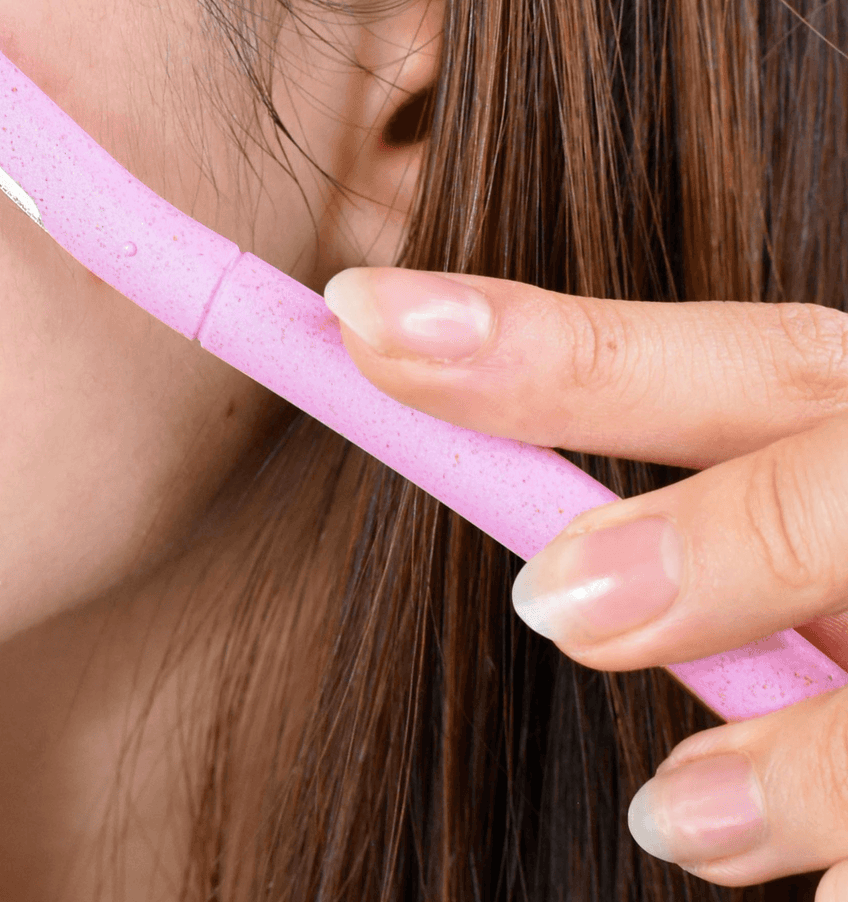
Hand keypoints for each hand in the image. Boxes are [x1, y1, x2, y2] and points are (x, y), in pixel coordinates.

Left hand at [325, 265, 847, 892]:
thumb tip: (554, 583)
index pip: (728, 354)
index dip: (541, 342)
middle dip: (720, 542)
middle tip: (556, 606)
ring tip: (674, 823)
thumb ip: (728, 516)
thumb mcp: (826, 498)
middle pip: (847, 486)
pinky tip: (818, 891)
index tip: (362, 317)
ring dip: (807, 772)